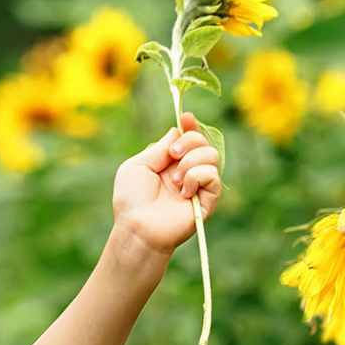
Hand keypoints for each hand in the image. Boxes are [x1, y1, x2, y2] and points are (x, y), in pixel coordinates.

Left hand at [112, 113, 222, 255]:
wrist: (137, 227)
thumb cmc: (131, 200)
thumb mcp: (138, 165)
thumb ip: (159, 148)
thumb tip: (177, 131)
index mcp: (170, 162)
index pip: (188, 138)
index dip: (190, 126)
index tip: (186, 117)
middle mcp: (187, 171)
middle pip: (202, 142)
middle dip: (189, 141)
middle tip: (173, 155)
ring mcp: (198, 186)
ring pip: (211, 155)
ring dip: (191, 162)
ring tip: (174, 181)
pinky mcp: (207, 201)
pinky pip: (213, 176)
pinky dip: (197, 177)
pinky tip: (183, 191)